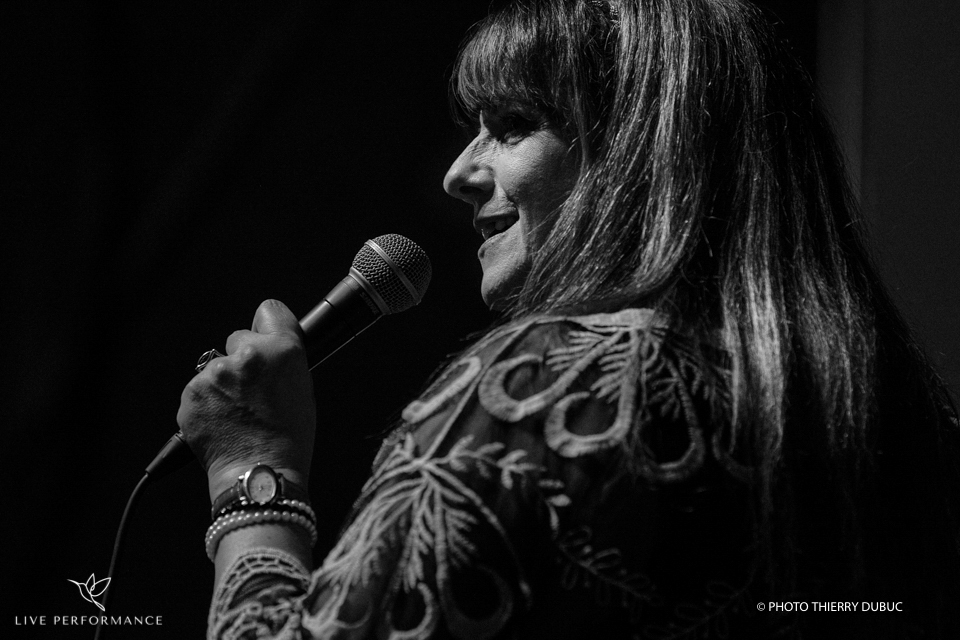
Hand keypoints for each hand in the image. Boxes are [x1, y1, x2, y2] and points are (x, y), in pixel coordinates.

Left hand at [177, 299, 315, 498]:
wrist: (258, 474)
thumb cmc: (288, 439)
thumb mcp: (303, 390)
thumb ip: (283, 362)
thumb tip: (268, 349)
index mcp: (282, 351)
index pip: (269, 310)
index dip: (266, 325)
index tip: (264, 336)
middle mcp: (247, 355)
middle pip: (238, 338)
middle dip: (243, 358)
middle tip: (252, 391)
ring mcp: (215, 374)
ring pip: (217, 368)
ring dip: (224, 385)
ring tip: (238, 414)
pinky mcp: (192, 393)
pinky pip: (199, 390)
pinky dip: (207, 403)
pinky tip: (223, 422)